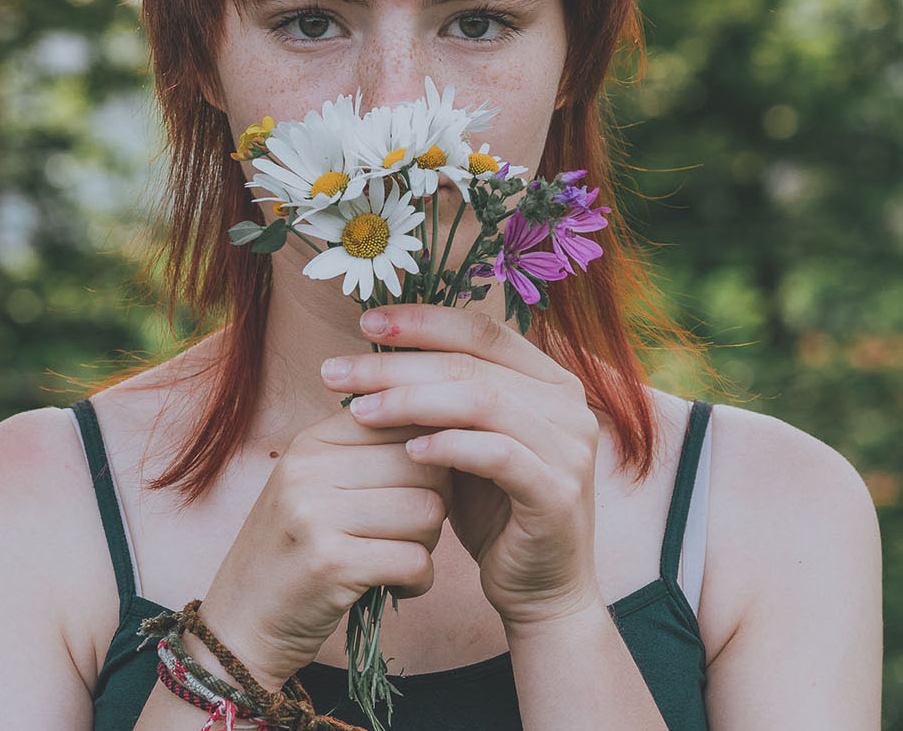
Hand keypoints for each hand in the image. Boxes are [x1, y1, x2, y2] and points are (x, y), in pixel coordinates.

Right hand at [198, 404, 452, 689]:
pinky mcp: (330, 564)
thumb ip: (366, 452)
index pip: (403, 419)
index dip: (430, 456)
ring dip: (428, 543)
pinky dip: (419, 580)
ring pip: (428, 511)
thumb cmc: (293, 551)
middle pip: (425, 465)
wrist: (237, 626)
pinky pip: (416, 560)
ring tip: (401, 557)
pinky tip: (398, 586)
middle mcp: (308, 469)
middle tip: (411, 532)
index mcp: (310, 442)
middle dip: (435, 502)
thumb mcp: (315, 485)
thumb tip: (440, 424)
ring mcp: (315, 514)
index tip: (416, 487)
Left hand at [320, 303, 602, 630]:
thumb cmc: (495, 508)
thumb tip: (373, 355)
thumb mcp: (465, 441)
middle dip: (397, 363)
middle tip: (338, 372)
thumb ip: (441, 398)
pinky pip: (498, 454)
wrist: (540, 587)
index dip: (422, 320)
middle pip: (472, 361)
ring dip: (412, 400)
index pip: (481, 329)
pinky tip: (408, 451)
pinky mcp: (558, 491)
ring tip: (360, 411)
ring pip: (482, 400)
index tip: (365, 322)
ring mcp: (569, 446)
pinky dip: (449, 446)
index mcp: (548, 379)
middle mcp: (567, 403)